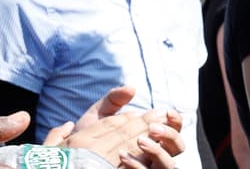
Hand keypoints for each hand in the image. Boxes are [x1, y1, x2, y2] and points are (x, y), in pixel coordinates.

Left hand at [45, 87, 182, 165]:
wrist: (71, 156)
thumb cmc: (89, 135)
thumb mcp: (99, 115)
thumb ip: (113, 100)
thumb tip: (131, 88)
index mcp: (150, 136)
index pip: (172, 128)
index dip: (174, 120)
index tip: (166, 112)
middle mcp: (153, 154)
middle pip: (177, 147)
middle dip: (170, 135)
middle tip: (153, 127)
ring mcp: (146, 166)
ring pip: (168, 164)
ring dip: (158, 151)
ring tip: (141, 141)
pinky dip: (137, 165)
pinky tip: (123, 156)